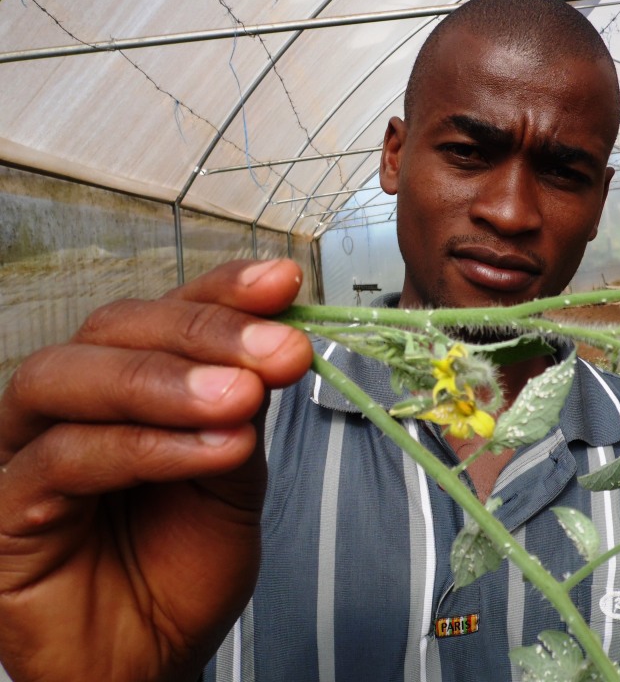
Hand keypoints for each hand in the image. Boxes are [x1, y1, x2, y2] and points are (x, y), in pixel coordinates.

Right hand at [0, 259, 312, 681]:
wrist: (149, 660)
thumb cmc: (183, 569)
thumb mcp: (234, 478)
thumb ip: (243, 412)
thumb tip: (275, 345)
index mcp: (129, 384)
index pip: (168, 312)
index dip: (223, 289)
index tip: (284, 282)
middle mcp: (72, 403)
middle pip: (117, 329)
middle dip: (206, 332)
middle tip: (281, 351)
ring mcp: (29, 450)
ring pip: (70, 377)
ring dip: (166, 381)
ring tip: (242, 400)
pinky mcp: (7, 509)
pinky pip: (63, 459)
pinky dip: (145, 447)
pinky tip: (212, 451)